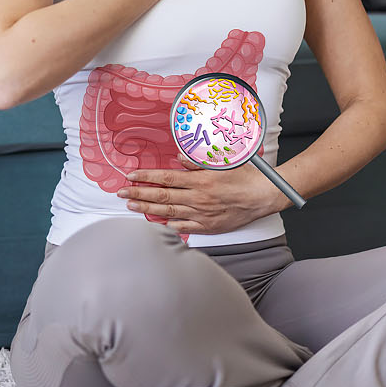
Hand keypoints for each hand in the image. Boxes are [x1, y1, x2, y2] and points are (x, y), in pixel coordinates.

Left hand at [117, 163, 284, 234]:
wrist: (264, 196)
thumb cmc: (246, 177)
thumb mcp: (222, 162)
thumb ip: (197, 161)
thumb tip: (178, 159)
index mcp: (200, 180)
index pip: (165, 178)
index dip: (146, 177)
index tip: (130, 176)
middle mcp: (198, 198)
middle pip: (162, 196)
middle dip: (139, 194)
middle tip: (121, 194)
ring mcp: (202, 214)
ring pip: (169, 212)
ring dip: (148, 209)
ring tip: (131, 207)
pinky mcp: (209, 226)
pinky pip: (185, 227)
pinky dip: (171, 225)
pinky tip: (159, 223)